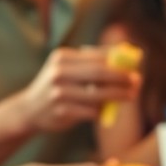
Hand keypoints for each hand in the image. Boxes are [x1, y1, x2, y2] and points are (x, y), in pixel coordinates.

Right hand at [18, 46, 138, 132]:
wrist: (28, 110)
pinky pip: (91, 111)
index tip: (134, 66)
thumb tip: (124, 54)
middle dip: (122, 78)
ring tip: (130, 96)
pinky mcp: (61, 111)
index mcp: (62, 57)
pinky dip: (101, 111)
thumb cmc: (57, 86)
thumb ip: (91, 62)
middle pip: (99, 73)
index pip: (97, 56)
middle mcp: (59, 72)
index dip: (119, 61)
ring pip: (98, 94)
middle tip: (137, 81)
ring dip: (118, 96)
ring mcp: (59, 92)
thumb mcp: (66, 68)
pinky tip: (106, 111)